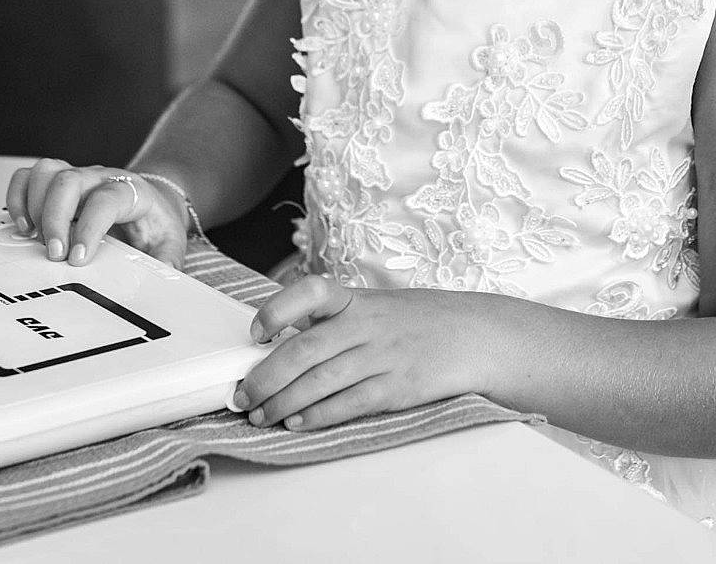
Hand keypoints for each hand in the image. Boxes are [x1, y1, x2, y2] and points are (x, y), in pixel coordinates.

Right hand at [4, 158, 189, 268]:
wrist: (151, 200)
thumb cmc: (155, 220)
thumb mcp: (171, 241)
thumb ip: (167, 259)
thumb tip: (161, 274)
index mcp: (130, 190)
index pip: (106, 200)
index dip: (90, 227)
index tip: (78, 257)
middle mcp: (100, 178)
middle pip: (69, 180)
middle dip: (55, 218)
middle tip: (54, 254)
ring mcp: (77, 176)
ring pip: (46, 171)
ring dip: (33, 205)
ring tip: (35, 239)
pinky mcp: (57, 182)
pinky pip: (28, 177)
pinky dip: (17, 198)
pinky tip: (22, 226)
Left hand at [232, 276, 499, 431]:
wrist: (473, 336)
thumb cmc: (415, 323)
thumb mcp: (374, 307)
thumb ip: (332, 322)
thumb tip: (277, 347)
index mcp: (356, 299)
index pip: (310, 292)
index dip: (277, 310)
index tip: (255, 333)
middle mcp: (367, 324)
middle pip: (306, 349)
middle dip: (266, 376)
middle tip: (242, 396)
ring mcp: (384, 356)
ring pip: (322, 380)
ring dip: (284, 402)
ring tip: (261, 416)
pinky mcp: (399, 387)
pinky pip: (351, 403)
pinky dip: (319, 415)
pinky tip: (297, 423)